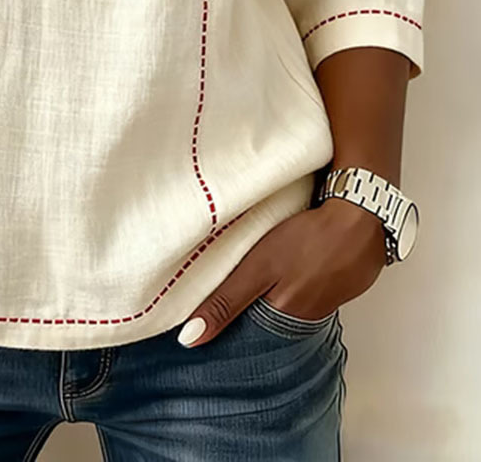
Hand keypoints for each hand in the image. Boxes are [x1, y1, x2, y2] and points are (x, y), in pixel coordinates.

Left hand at [176, 197, 386, 346]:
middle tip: (231, 286)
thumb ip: (225, 301)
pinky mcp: (341, 279)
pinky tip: (294, 261)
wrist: (362, 215)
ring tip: (263, 272)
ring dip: (278, 288)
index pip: (250, 332)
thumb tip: (191, 339)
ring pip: (292, 299)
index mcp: (285, 318)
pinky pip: (313, 284)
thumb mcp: (258, 268)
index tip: (208, 316)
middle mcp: (308, 315)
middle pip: (271, 316)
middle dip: (252, 305)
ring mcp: (328, 297)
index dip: (230, 323)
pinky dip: (300, 275)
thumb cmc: (309, 240)